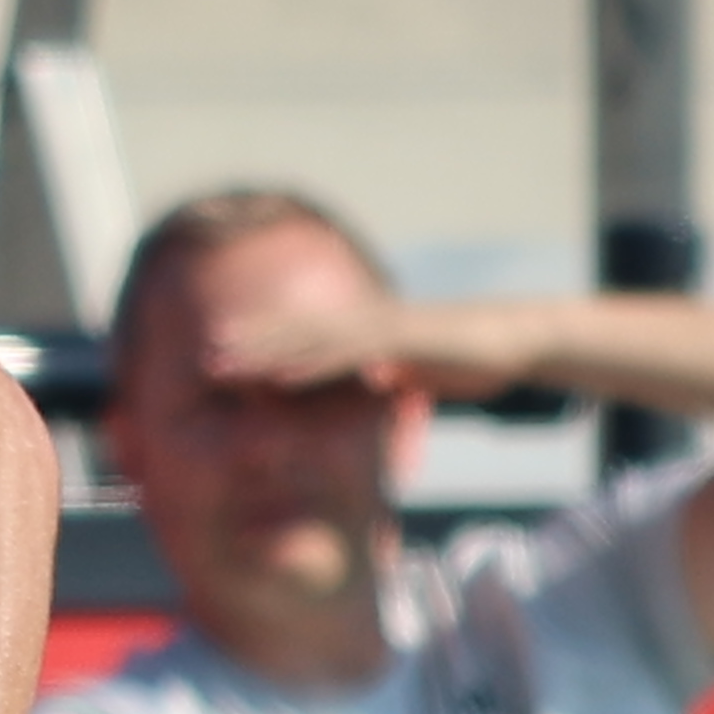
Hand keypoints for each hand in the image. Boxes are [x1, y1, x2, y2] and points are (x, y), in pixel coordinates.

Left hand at [199, 291, 541, 405]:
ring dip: (261, 353)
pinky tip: (278, 378)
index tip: (219, 353)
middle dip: (247, 343)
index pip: (301, 334)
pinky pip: (346, 355)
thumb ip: (384, 379)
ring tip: (219, 366)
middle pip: (293, 330)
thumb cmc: (465, 358)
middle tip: (200, 356)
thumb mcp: (413, 374)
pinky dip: (309, 365)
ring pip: (308, 339)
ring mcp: (379, 328)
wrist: (513, 342)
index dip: (260, 340)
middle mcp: (364, 323)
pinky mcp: (398, 342)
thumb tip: (369, 390)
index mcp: (364, 329)